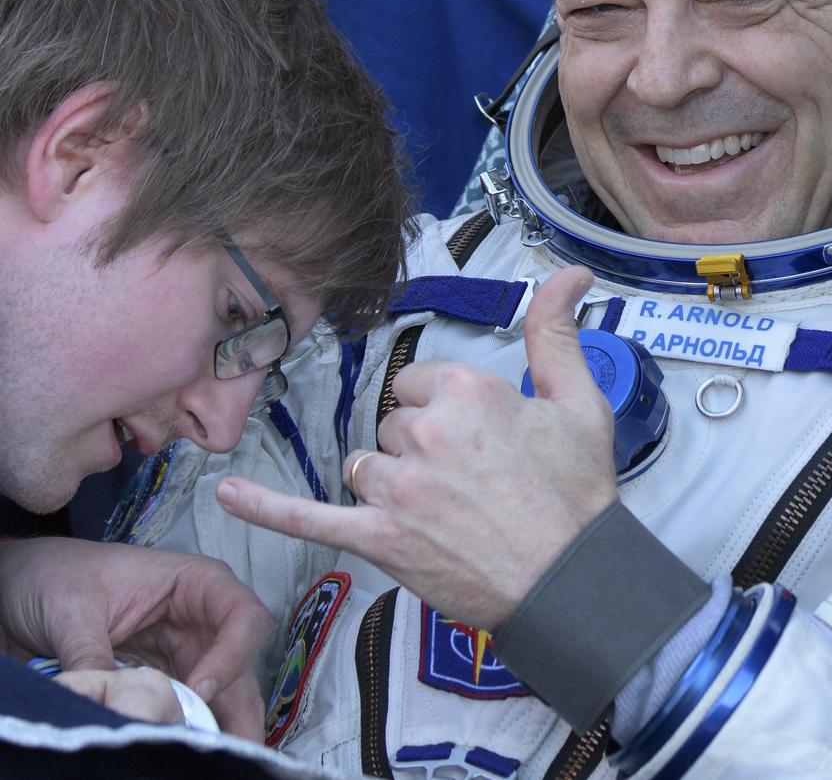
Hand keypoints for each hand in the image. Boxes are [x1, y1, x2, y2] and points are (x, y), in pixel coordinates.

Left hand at [0, 539, 271, 738]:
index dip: (232, 654)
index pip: (241, 615)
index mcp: (196, 582)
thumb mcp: (72, 611)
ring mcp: (189, 649)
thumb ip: (92, 657)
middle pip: (243, 660)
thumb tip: (107, 706)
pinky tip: (188, 746)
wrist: (29, 586)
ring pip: (226, 689)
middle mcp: (203, 616)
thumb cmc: (59, 576)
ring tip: (218, 756)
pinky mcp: (169, 677)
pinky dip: (195, 727)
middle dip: (242, 706)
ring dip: (225, 724)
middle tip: (233, 749)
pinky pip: (194, 704)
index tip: (200, 691)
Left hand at [216, 265, 619, 631]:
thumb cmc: (576, 492)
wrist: (572, 580)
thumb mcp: (579, 401)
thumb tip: (572, 274)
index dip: (449, 409)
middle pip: (393, 423)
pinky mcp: (379, 538)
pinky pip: (310, 517)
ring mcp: (397, 487)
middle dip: (424, 447)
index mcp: (466, 389)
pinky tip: (228, 493)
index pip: (421, 381)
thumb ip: (557, 332)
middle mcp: (424, 431)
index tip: (482, 439)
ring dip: (393, 482)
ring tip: (446, 511)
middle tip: (476, 482)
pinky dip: (267, 507)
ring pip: (368, 464)